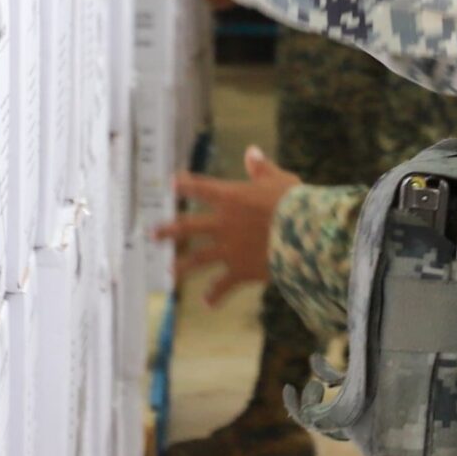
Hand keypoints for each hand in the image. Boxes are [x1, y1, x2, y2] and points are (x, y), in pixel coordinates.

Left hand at [153, 145, 301, 305]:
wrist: (304, 235)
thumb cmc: (295, 202)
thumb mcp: (279, 179)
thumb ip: (261, 168)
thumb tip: (251, 152)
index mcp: (231, 197)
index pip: (201, 188)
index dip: (186, 185)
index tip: (173, 184)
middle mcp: (223, 222)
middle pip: (187, 226)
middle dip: (168, 231)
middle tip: (152, 234)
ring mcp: (228, 248)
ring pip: (198, 258)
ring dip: (182, 266)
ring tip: (170, 273)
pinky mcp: (240, 270)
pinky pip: (223, 284)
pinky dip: (215, 294)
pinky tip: (207, 304)